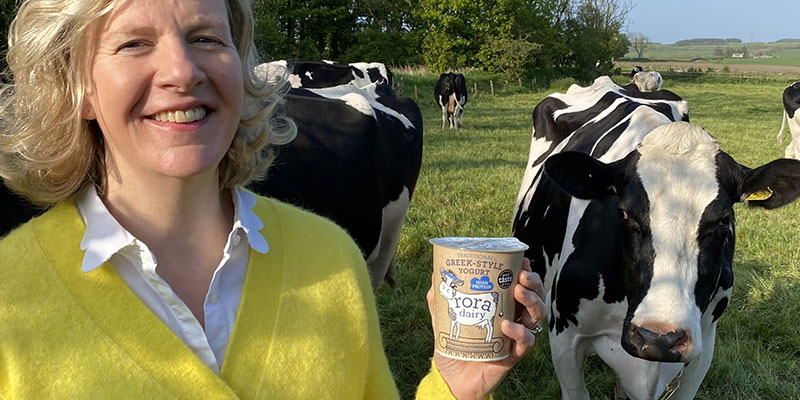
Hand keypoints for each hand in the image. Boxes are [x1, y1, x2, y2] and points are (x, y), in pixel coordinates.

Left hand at [427, 257, 545, 399]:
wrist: (453, 379)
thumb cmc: (454, 347)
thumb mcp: (444, 318)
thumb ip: (440, 297)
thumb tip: (435, 274)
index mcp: (502, 306)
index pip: (521, 284)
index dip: (526, 272)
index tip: (522, 261)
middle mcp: (514, 318)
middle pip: (536, 296)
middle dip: (533, 283)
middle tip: (521, 276)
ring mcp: (516, 336)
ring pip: (537, 315)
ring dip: (532, 301)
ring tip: (518, 292)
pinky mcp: (514, 354)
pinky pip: (527, 341)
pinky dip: (520, 331)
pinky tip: (507, 325)